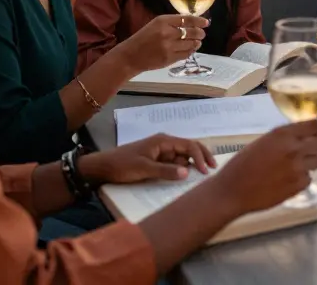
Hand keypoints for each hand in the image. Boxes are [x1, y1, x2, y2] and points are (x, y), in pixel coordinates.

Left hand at [78, 134, 215, 185]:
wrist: (103, 167)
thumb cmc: (122, 165)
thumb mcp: (144, 169)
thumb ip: (166, 171)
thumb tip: (187, 173)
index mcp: (163, 141)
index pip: (189, 145)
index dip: (200, 157)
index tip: (206, 171)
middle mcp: (165, 144)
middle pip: (190, 147)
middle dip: (202, 156)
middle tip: (213, 169)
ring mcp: (161, 152)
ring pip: (183, 156)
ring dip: (194, 163)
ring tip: (204, 174)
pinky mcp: (157, 160)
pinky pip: (175, 162)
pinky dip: (183, 168)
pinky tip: (188, 176)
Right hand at [118, 14, 207, 72]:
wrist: (131, 56)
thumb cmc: (143, 39)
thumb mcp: (155, 24)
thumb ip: (171, 23)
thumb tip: (190, 23)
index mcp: (163, 21)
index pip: (186, 19)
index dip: (199, 21)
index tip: (205, 22)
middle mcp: (167, 32)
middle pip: (191, 32)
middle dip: (199, 33)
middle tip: (202, 33)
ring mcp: (169, 46)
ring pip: (190, 44)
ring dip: (197, 42)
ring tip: (198, 41)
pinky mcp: (169, 58)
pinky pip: (186, 54)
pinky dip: (191, 51)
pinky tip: (191, 49)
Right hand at [205, 120, 316, 213]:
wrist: (233, 191)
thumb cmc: (242, 164)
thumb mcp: (263, 142)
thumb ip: (283, 138)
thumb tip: (300, 136)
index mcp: (283, 134)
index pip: (315, 125)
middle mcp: (294, 149)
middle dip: (316, 146)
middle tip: (307, 150)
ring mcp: (298, 169)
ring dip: (310, 162)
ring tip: (295, 167)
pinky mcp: (298, 186)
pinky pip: (309, 178)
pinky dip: (302, 179)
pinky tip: (287, 180)